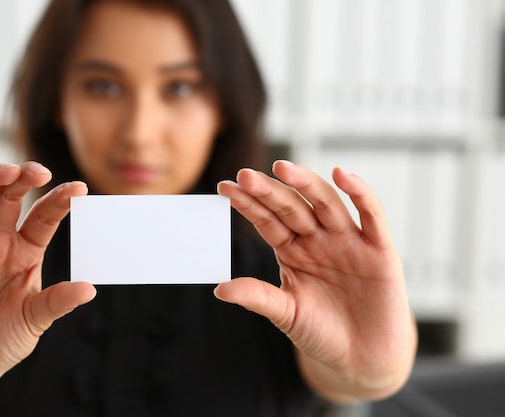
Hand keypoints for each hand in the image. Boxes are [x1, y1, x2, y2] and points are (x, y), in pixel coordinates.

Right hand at [0, 162, 95, 395]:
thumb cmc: (5, 339)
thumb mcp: (36, 319)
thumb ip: (58, 302)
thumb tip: (90, 289)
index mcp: (26, 251)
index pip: (43, 216)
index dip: (59, 200)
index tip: (80, 188)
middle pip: (8, 198)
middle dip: (21, 179)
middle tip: (39, 171)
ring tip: (7, 171)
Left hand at [216, 160, 415, 400]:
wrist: (363, 359)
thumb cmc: (323, 332)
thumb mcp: (286, 314)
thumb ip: (258, 297)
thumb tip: (220, 289)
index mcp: (293, 250)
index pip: (267, 220)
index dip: (248, 204)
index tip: (224, 188)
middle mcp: (318, 240)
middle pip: (292, 207)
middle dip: (269, 191)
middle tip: (245, 175)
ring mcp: (348, 241)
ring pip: (326, 203)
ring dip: (306, 184)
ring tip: (282, 168)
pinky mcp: (379, 250)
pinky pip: (371, 215)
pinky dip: (360, 193)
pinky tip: (342, 175)